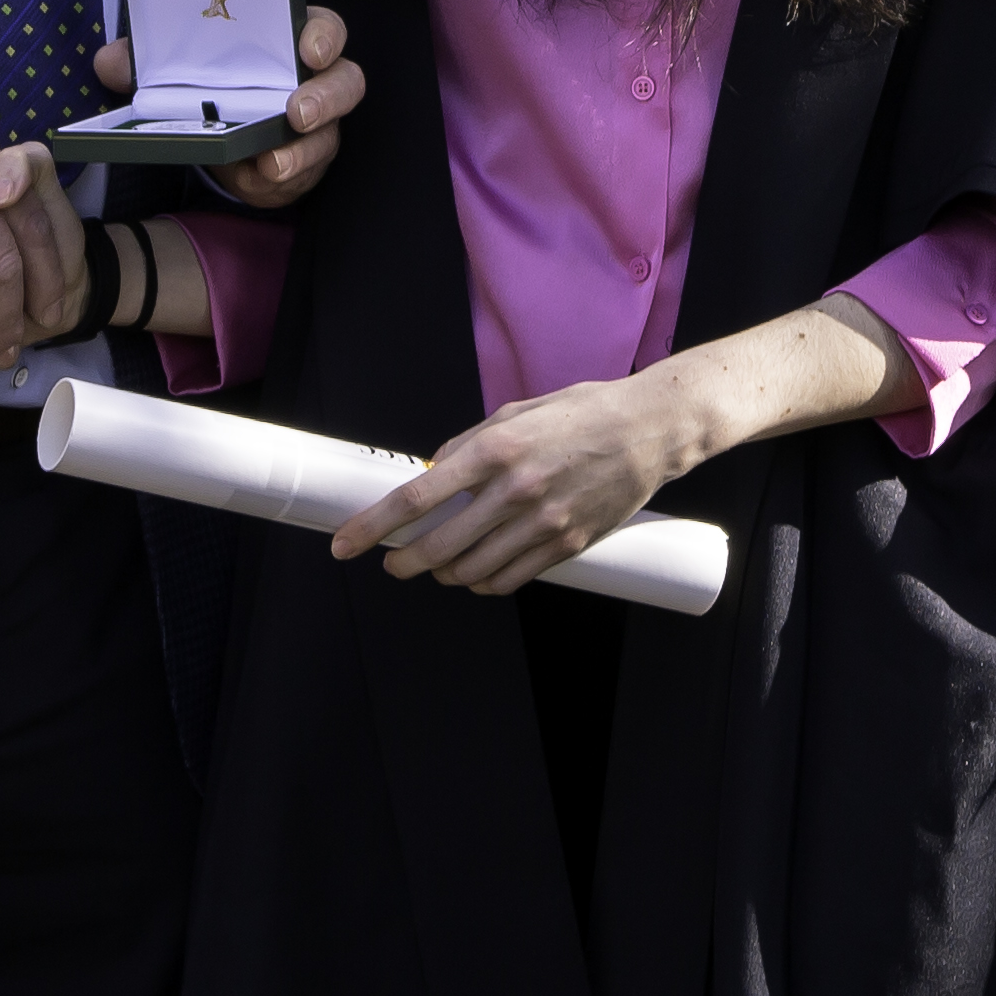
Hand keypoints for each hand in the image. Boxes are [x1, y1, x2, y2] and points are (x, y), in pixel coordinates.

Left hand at [93, 4, 363, 208]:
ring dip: (302, 152)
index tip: (308, 50)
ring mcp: (317, 126)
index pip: (324, 28)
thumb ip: (146, 60)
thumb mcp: (177, 65)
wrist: (220, 131)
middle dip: (326, 99)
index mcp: (290, 40)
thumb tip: (112, 62)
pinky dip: (279, 181)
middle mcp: (314, 81)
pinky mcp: (305, 164)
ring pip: (329, 137)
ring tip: (273, 164)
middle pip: (345, 83)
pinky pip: (304, 174)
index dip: (324, 36)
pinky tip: (259, 180)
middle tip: (296, 113)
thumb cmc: (213, 81)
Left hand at [328, 376, 702, 596]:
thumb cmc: (582, 413)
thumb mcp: (518, 411)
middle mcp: (516, 489)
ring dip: (444, 574)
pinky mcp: (567, 545)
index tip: (346, 544)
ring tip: (439, 564)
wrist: (649, 431)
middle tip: (394, 563)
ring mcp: (543, 522)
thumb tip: (433, 473)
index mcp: (496, 449)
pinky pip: (509, 581)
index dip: (374, 526)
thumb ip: (470, 443)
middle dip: (403, 562)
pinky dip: (482, 583)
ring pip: (471, 571)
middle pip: (437, 546)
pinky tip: (476, 574)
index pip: (418, 496)